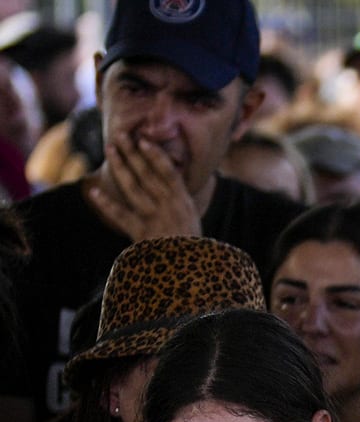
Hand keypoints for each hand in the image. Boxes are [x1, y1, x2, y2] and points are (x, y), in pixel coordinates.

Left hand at [84, 136, 203, 242]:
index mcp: (185, 204)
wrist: (190, 276)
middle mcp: (171, 208)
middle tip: (120, 135)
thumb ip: (179, 203)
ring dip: (120, 166)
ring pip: (134, 188)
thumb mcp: (192, 223)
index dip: (155, 155)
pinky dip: (107, 204)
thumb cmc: (191, 251)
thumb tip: (169, 183)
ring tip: (110, 149)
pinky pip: (121, 216)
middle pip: (148, 175)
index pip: (169, 173)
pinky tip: (94, 191)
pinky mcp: (142, 235)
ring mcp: (156, 220)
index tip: (143, 140)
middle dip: (133, 153)